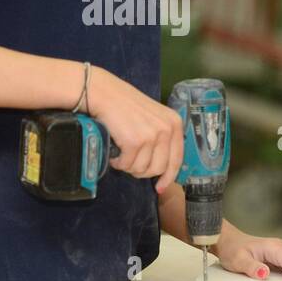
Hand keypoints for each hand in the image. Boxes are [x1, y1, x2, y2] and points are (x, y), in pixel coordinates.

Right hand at [87, 65, 184, 193]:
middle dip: (142, 171)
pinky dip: (118, 163)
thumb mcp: (153, 117)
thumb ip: (162, 137)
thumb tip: (161, 168)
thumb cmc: (125, 105)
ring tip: (121, 154)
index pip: (176, 159)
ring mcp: (151, 135)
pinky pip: (127, 165)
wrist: (104, 93)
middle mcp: (166, 129)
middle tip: (130, 163)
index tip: (159, 187)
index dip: (168, 177)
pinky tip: (115, 154)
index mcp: (174, 123)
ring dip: (129, 166)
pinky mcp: (135, 141)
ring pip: (142, 169)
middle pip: (158, 168)